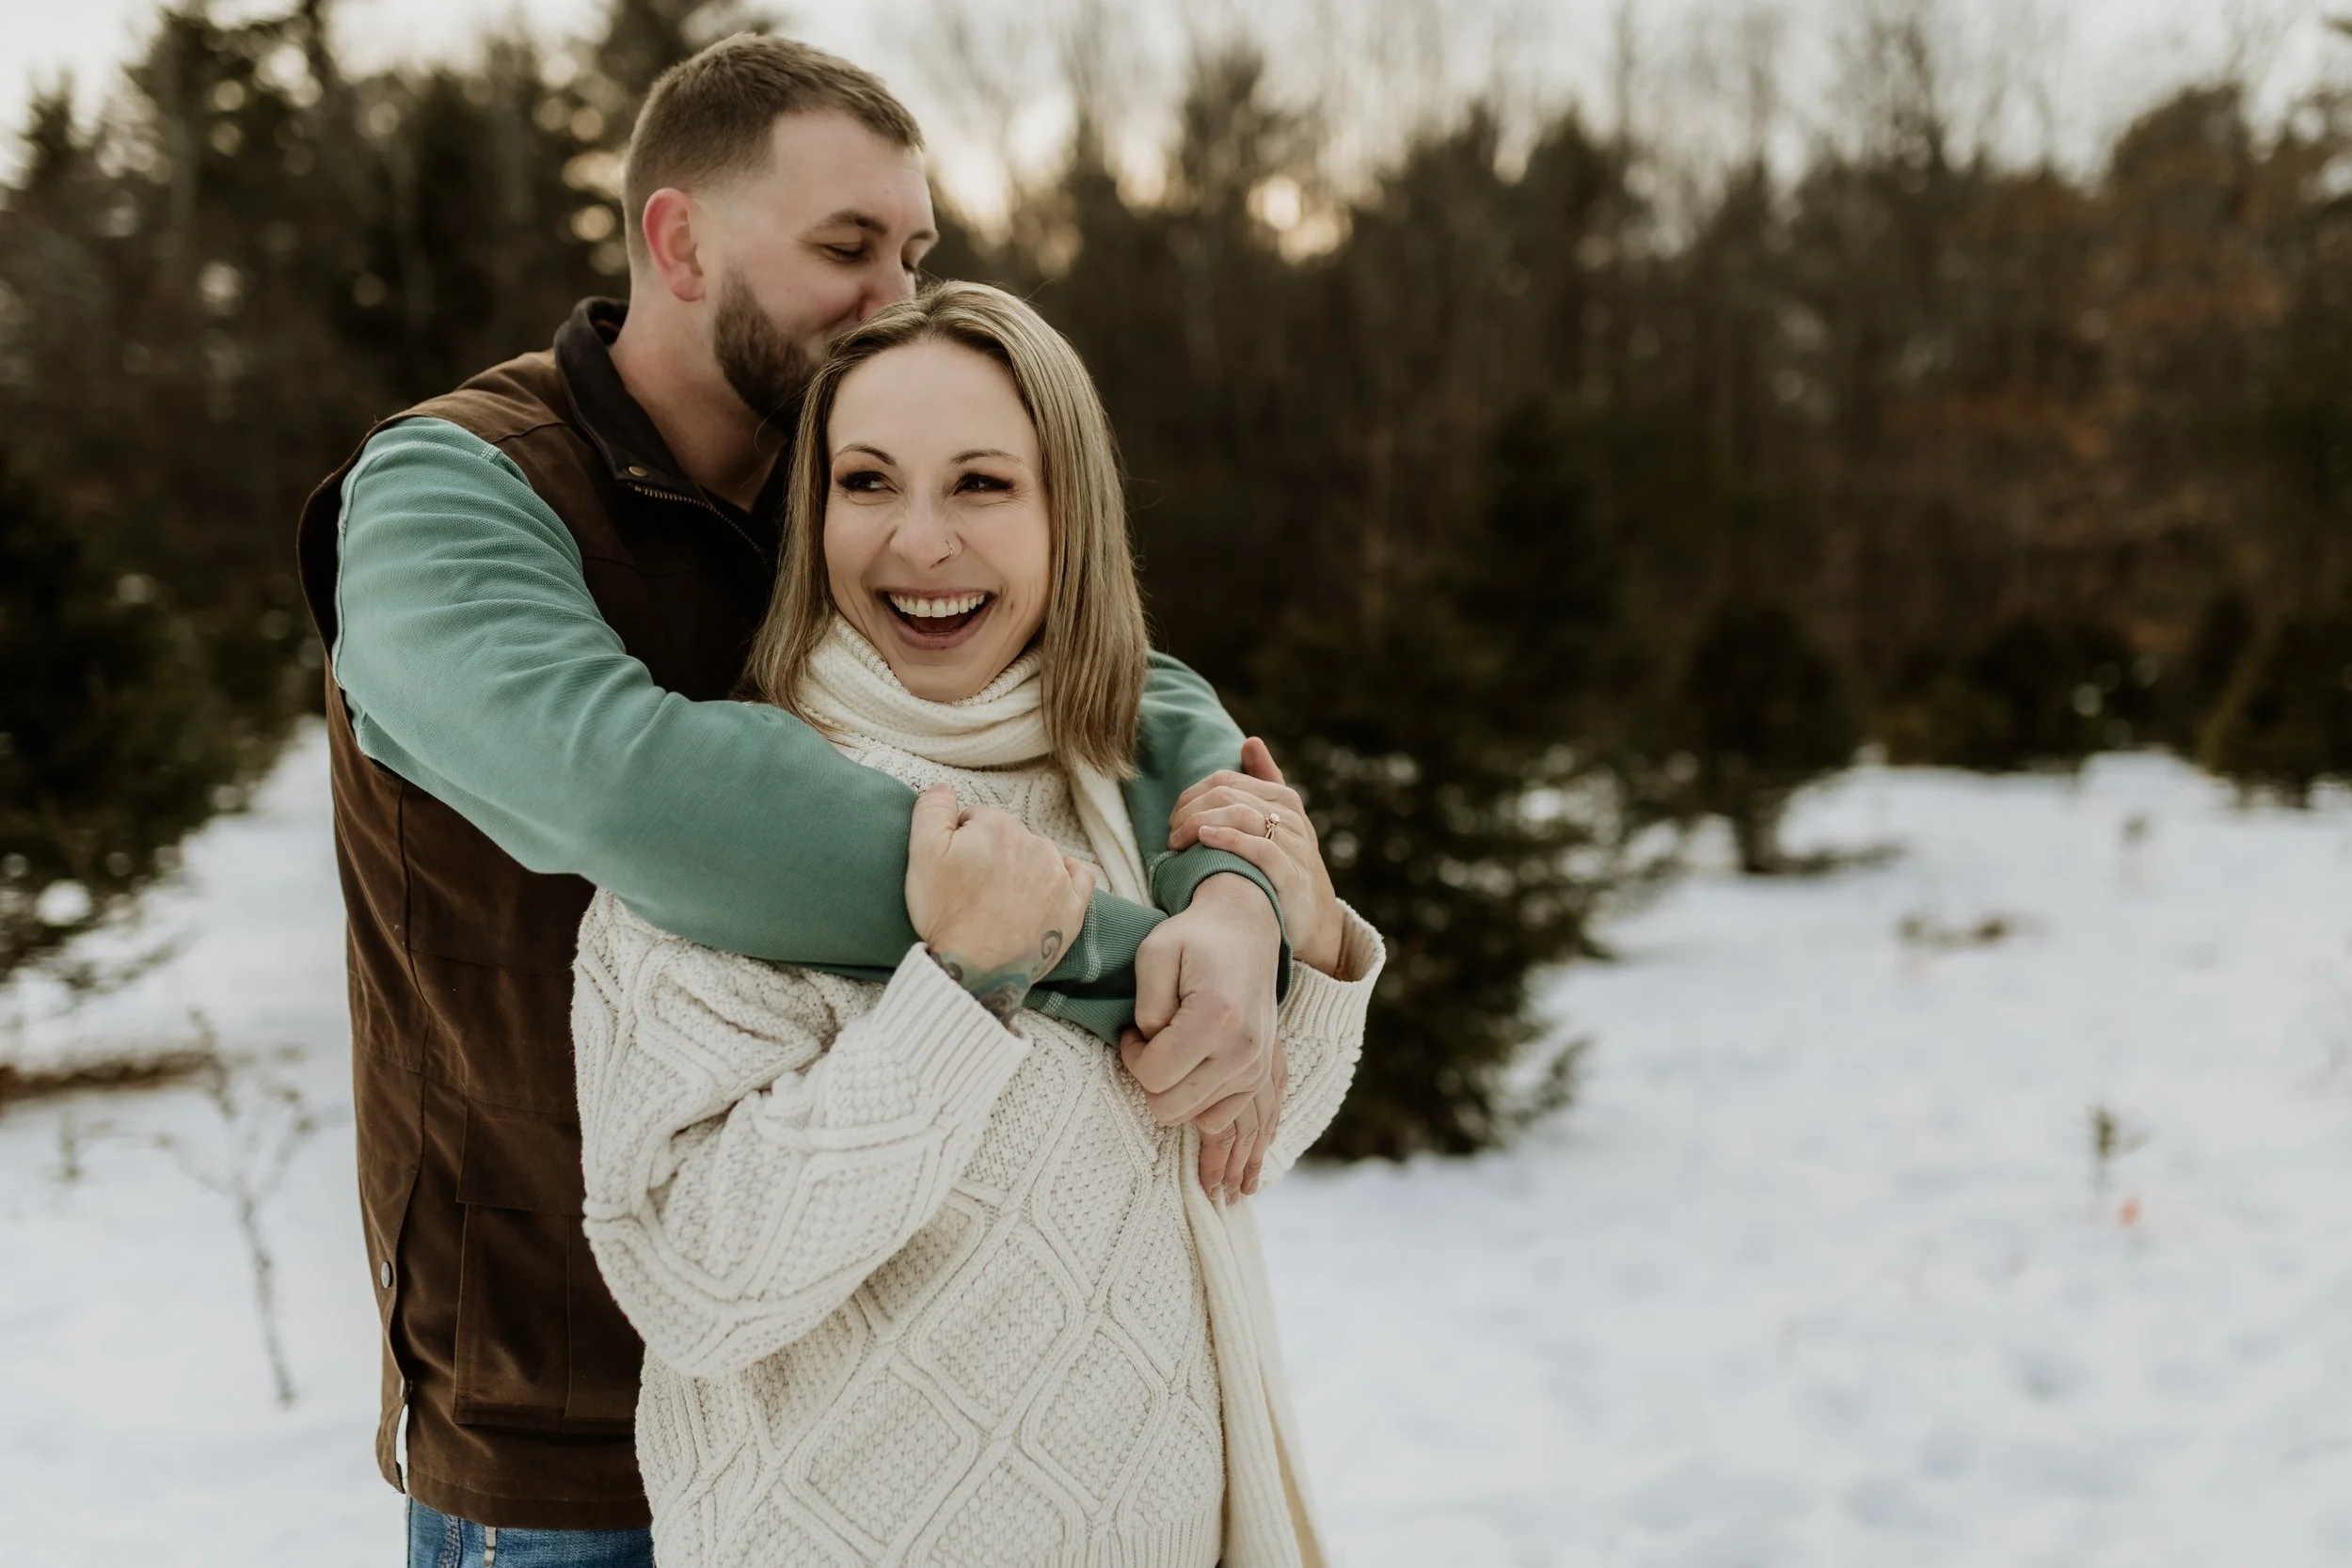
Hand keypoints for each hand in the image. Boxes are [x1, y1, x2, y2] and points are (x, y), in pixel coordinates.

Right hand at [907, 784, 1093, 1019]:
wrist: (973, 968)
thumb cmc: (945, 913)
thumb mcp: (921, 853)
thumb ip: (932, 809)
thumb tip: (944, 788)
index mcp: (997, 826)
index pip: (975, 820)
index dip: (959, 844)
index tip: (953, 871)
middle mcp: (1035, 843)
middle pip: (1007, 838)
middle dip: (990, 857)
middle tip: (972, 891)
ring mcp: (1057, 875)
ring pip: (1037, 857)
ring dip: (1021, 870)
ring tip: (998, 903)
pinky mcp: (1073, 906)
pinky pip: (1079, 878)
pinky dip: (1064, 879)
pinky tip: (1046, 892)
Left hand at [1122, 871, 1282, 1198]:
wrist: (1247, 928)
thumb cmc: (1193, 938)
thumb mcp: (1154, 953)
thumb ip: (1146, 1008)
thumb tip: (1150, 1051)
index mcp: (1216, 1019)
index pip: (1153, 1075)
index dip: (1132, 1057)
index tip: (1134, 1033)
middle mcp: (1244, 1051)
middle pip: (1173, 1109)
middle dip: (1151, 1087)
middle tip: (1150, 1051)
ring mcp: (1258, 1067)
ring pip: (1207, 1125)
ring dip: (1187, 1121)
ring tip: (1192, 1131)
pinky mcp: (1265, 1073)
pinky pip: (1247, 1125)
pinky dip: (1235, 1147)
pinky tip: (1235, 1181)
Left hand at [1167, 737, 1343, 974]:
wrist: (1314, 923)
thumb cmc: (1286, 868)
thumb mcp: (1277, 823)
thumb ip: (1264, 783)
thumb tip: (1250, 741)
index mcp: (1283, 800)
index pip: (1227, 779)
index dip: (1193, 793)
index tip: (1174, 816)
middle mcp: (1290, 818)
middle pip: (1229, 794)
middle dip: (1191, 809)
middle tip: (1172, 831)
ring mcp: (1294, 846)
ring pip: (1242, 815)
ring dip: (1200, 823)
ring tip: (1177, 840)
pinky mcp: (1292, 876)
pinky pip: (1260, 849)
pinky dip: (1229, 839)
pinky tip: (1204, 839)